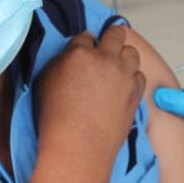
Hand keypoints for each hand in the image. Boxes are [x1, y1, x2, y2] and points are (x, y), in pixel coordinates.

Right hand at [34, 25, 144, 167]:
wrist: (78, 148)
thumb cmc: (56, 119)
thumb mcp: (44, 82)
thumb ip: (59, 61)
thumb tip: (70, 55)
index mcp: (80, 53)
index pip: (85, 36)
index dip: (85, 42)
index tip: (85, 46)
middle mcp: (105, 60)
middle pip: (115, 34)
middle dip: (111, 36)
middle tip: (107, 42)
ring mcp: (123, 76)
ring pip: (132, 52)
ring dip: (124, 54)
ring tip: (116, 64)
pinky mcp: (135, 93)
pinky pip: (139, 75)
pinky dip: (132, 76)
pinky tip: (124, 83)